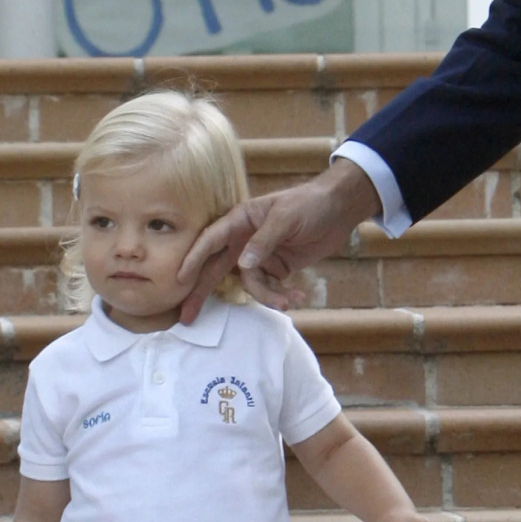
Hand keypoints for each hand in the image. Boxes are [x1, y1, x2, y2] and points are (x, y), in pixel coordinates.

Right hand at [177, 160, 379, 319]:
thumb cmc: (310, 203)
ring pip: (250, 284)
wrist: (340, 209)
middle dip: (203, 292)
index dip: (194, 259)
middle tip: (188, 318)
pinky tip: (298, 297)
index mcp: (241, 220)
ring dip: (267, 296)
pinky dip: (282, 295)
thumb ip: (264, 240)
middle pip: (217, 268)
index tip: (180, 280)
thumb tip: (242, 265)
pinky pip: (270, 287)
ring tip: (287, 302)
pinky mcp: (277, 268)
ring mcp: (260, 255)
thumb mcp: (286, 218)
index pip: (211, 240)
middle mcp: (244, 239)